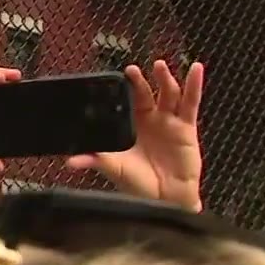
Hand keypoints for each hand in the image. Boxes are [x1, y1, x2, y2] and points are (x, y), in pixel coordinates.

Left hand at [65, 60, 204, 211]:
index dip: (121, 90)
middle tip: (131, 70)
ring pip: (167, 94)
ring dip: (164, 78)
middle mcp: (149, 119)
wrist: (165, 199)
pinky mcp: (186, 127)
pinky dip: (194, 84)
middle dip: (139, 81)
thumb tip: (68, 161)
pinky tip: (196, 69)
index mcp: (130, 125)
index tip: (114, 78)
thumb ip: (94, 160)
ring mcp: (168, 121)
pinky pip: (191, 102)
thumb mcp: (114, 168)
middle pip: (144, 94)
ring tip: (159, 65)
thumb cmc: (138, 183)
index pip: (124, 102)